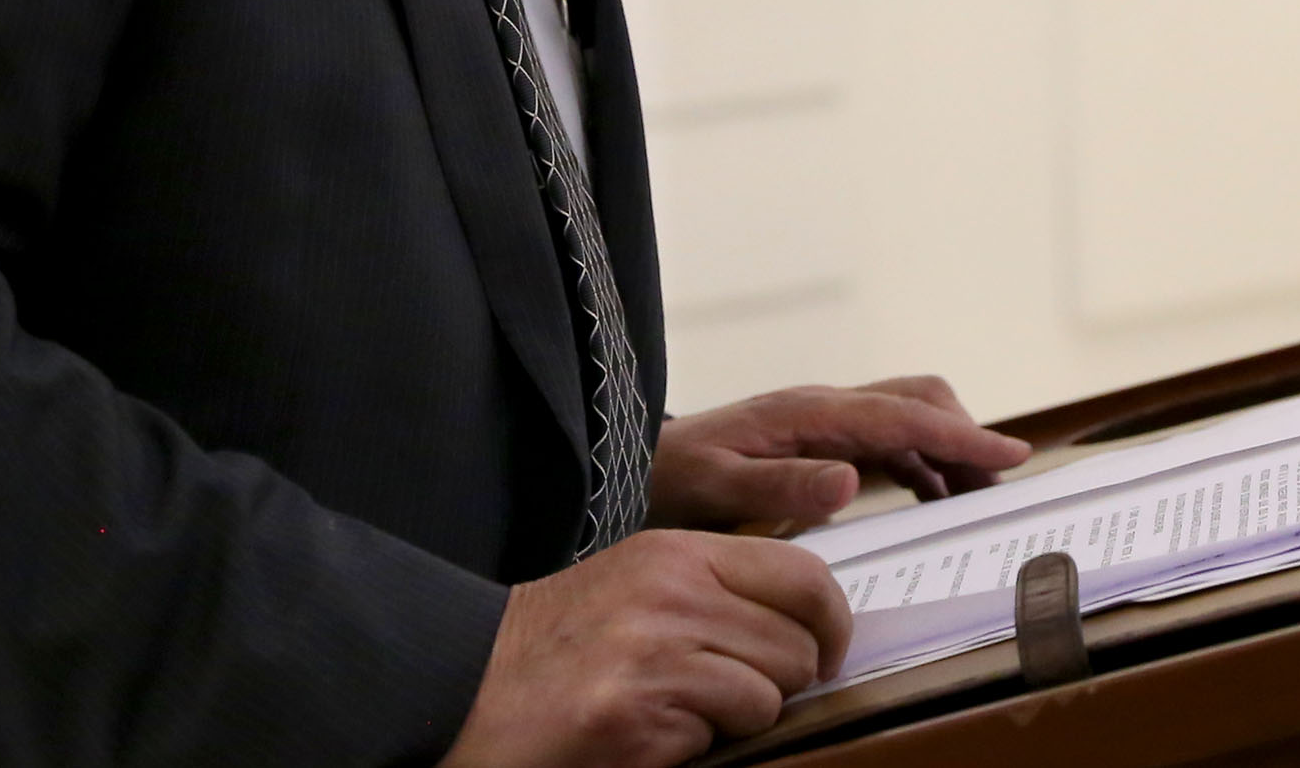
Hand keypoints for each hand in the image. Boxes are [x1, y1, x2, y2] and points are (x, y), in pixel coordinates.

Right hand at [443, 529, 850, 767]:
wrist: (468, 685)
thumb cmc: (557, 644)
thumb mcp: (641, 585)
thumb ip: (716, 591)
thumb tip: (807, 622)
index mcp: (679, 553)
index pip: (803, 574)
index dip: (831, 621)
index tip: (827, 652)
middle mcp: (674, 593)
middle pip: (798, 644)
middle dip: (783, 681)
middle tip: (739, 695)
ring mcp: (658, 653)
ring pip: (768, 695)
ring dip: (741, 718)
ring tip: (683, 712)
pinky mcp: (639, 715)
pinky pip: (722, 735)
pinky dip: (699, 745)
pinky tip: (653, 732)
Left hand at [647, 376, 1032, 532]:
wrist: (638, 468)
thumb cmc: (673, 481)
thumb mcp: (718, 489)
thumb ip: (781, 485)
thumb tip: (850, 481)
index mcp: (809, 414)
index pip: (902, 419)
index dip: (960, 436)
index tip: (1010, 455)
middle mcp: (825, 408)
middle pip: (916, 401)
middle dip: (965, 433)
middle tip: (1000, 483)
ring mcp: (824, 423)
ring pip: (907, 420)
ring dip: (949, 450)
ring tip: (979, 496)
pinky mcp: (820, 442)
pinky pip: (888, 444)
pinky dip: (923, 464)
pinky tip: (934, 498)